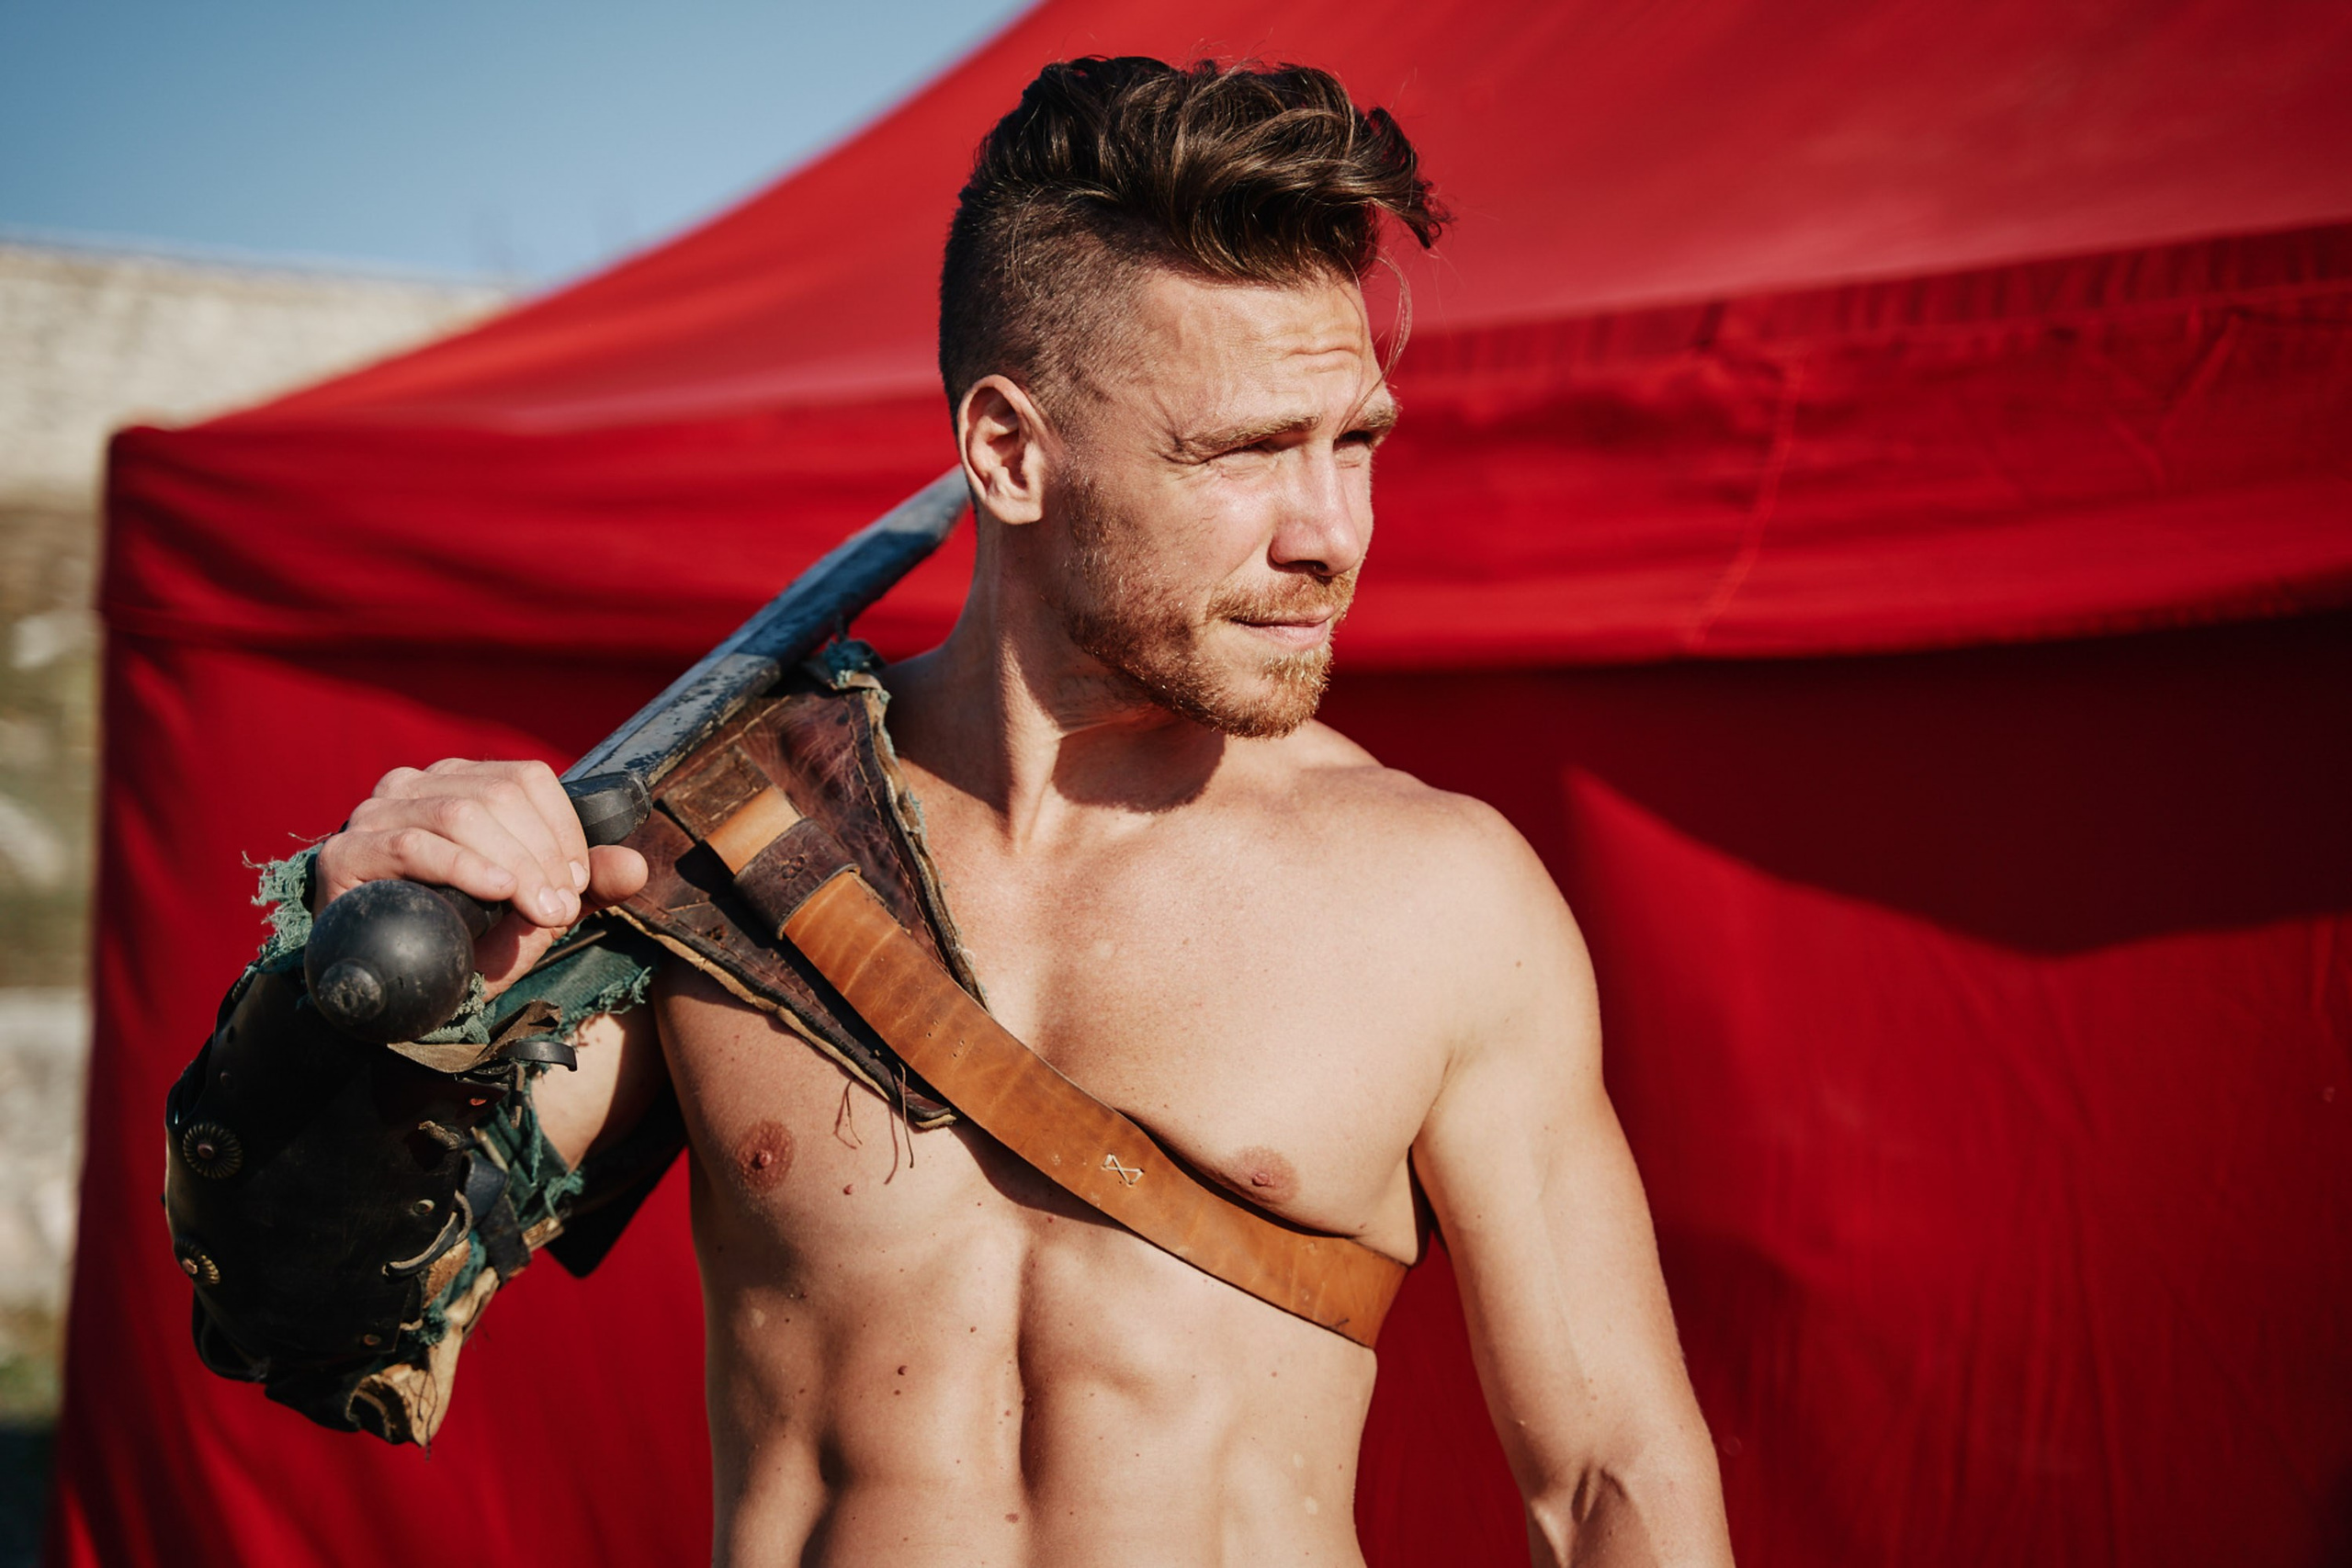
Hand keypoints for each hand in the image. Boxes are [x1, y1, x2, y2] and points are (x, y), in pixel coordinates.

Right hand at [315, 760, 648, 994]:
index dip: (561, 827)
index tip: (575, 882)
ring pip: (461, 814)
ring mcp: (375, 814)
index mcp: (458, 784)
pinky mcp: (347, 852)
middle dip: (542, 854)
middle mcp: (414, 786)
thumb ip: (584, 886)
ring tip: (538, 910)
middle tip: (559, 909)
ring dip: (513, 865)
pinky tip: (496, 892)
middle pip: (498, 795)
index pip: (525, 778)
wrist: (397, 995)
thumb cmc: (464, 944)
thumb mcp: (533, 913)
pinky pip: (415, 844)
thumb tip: (638, 865)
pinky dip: (464, 867)